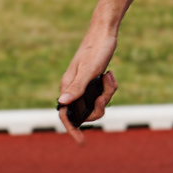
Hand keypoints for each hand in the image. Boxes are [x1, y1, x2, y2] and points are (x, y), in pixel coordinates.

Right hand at [57, 26, 118, 143]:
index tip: (81, 141)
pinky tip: (110, 74)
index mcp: (68, 86)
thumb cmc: (96, 49)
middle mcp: (73, 87)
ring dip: (106, 95)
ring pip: (95, 102)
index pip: (65, 113)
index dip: (72, 128)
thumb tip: (62, 103)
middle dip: (98, 108)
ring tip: (109, 78)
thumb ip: (77, 87)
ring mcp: (83, 84)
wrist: (105, 32)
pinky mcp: (93, 80)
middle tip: (104, 96)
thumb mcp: (90, 70)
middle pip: (85, 111)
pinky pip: (101, 93)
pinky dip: (109, 87)